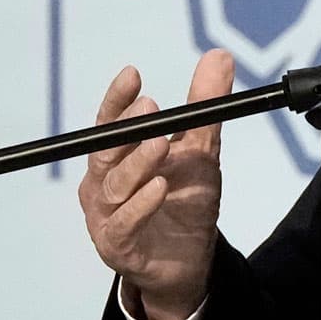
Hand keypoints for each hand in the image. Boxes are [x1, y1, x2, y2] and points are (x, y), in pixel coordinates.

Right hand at [78, 49, 234, 319]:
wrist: (190, 264)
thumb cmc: (184, 203)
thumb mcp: (201, 151)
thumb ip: (204, 108)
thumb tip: (219, 56)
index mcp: (115, 158)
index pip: (110, 122)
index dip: (117, 99)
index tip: (133, 74)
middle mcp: (101, 184)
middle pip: (107, 149)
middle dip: (126, 126)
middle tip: (151, 105)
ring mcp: (105, 217)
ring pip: (114, 185)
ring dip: (137, 163)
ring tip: (161, 144)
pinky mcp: (116, 247)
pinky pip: (123, 223)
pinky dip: (140, 204)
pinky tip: (160, 187)